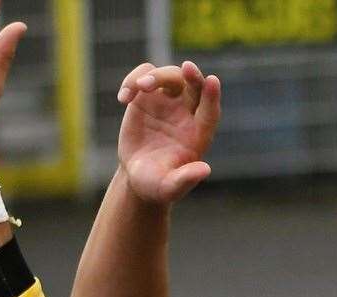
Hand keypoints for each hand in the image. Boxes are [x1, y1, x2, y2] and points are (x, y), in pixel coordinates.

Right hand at [116, 61, 221, 205]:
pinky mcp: (147, 97)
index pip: (210, 111)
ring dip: (156, 76)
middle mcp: (187, 114)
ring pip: (169, 75)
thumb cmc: (157, 185)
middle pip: (194, 86)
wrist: (138, 176)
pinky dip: (133, 80)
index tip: (212, 81)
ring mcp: (168, 102)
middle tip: (186, 68)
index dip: (212, 96)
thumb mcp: (170, 187)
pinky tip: (124, 99)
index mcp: (198, 134)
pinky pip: (144, 75)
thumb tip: (204, 170)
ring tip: (139, 88)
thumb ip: (185, 179)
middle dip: (192, 76)